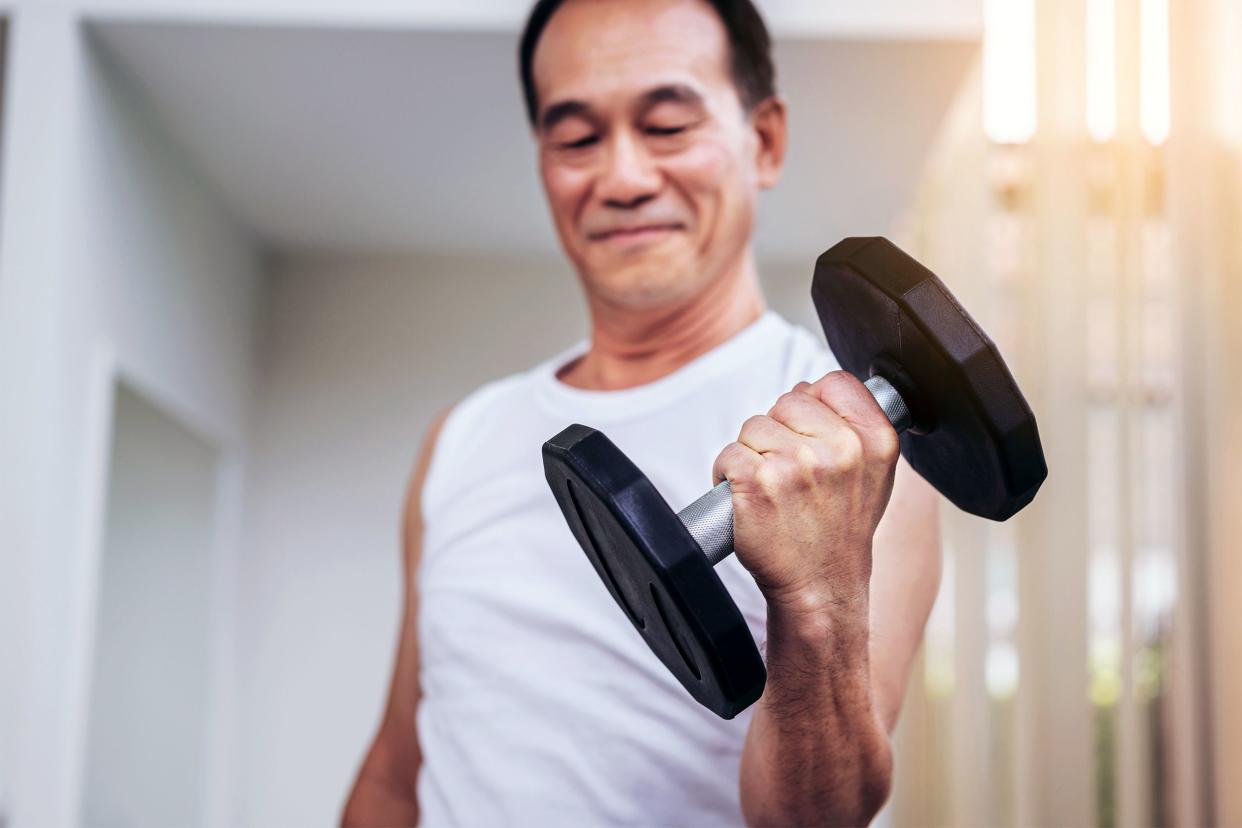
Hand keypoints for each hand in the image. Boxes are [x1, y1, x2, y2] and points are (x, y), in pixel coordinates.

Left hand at [711, 371, 900, 620]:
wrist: (820, 587)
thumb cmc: (839, 531)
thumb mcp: (874, 474)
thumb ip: (854, 426)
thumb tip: (816, 388)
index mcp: (874, 441)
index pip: (833, 383)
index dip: (813, 405)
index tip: (811, 435)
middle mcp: (840, 450)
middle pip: (787, 401)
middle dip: (780, 432)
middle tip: (791, 475)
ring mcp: (797, 465)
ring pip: (754, 427)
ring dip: (753, 454)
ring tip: (772, 490)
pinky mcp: (757, 482)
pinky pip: (728, 454)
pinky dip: (726, 474)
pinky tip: (747, 499)